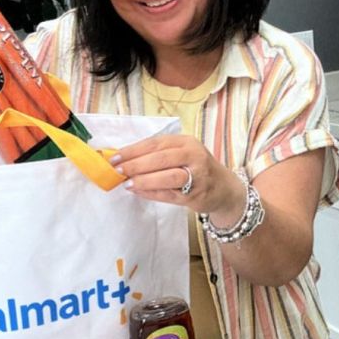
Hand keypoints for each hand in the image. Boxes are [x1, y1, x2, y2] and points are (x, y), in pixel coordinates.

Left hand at [110, 134, 244, 217]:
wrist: (223, 188)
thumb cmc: (196, 168)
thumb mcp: (181, 153)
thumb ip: (157, 155)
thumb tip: (125, 160)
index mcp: (186, 142)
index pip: (155, 143)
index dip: (133, 150)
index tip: (115, 157)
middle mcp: (193, 156)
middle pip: (160, 159)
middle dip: (136, 165)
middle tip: (118, 170)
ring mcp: (197, 176)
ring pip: (167, 177)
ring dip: (144, 180)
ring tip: (127, 184)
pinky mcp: (195, 195)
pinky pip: (169, 194)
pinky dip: (151, 193)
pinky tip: (138, 192)